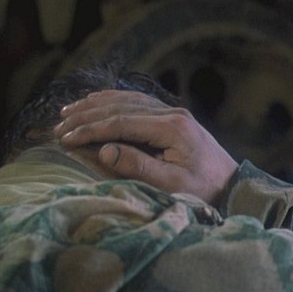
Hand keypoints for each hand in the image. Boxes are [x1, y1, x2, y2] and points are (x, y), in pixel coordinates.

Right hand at [55, 90, 238, 204]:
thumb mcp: (172, 184)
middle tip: (59, 126)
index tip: (66, 139)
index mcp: (172, 127)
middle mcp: (172, 113)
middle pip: (120, 106)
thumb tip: (104, 150)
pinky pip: (138, 102)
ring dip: (96, 105)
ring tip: (68, 112)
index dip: (90, 130)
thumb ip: (138, 166)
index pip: (121, 122)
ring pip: (127, 100)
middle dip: (87, 116)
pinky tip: (96, 102)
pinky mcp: (172, 118)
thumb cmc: (204, 191)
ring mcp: (173, 113)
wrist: (234, 186)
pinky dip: (113, 101)